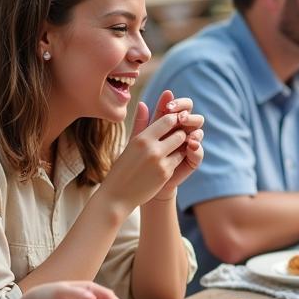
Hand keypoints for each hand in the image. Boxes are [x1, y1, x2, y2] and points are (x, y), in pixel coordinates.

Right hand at [103, 94, 195, 209]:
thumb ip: (140, 123)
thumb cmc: (122, 167)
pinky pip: (179, 160)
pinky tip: (167, 162)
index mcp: (142, 138)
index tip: (173, 123)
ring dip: (180, 146)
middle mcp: (152, 148)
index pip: (168, 120)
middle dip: (180, 133)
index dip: (174, 120)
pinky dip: (176, 159)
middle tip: (176, 136)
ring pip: (182, 146)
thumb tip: (143, 103)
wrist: (117, 196)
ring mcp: (160, 161)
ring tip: (171, 148)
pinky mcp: (166, 174)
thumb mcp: (130, 143)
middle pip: (179, 132)